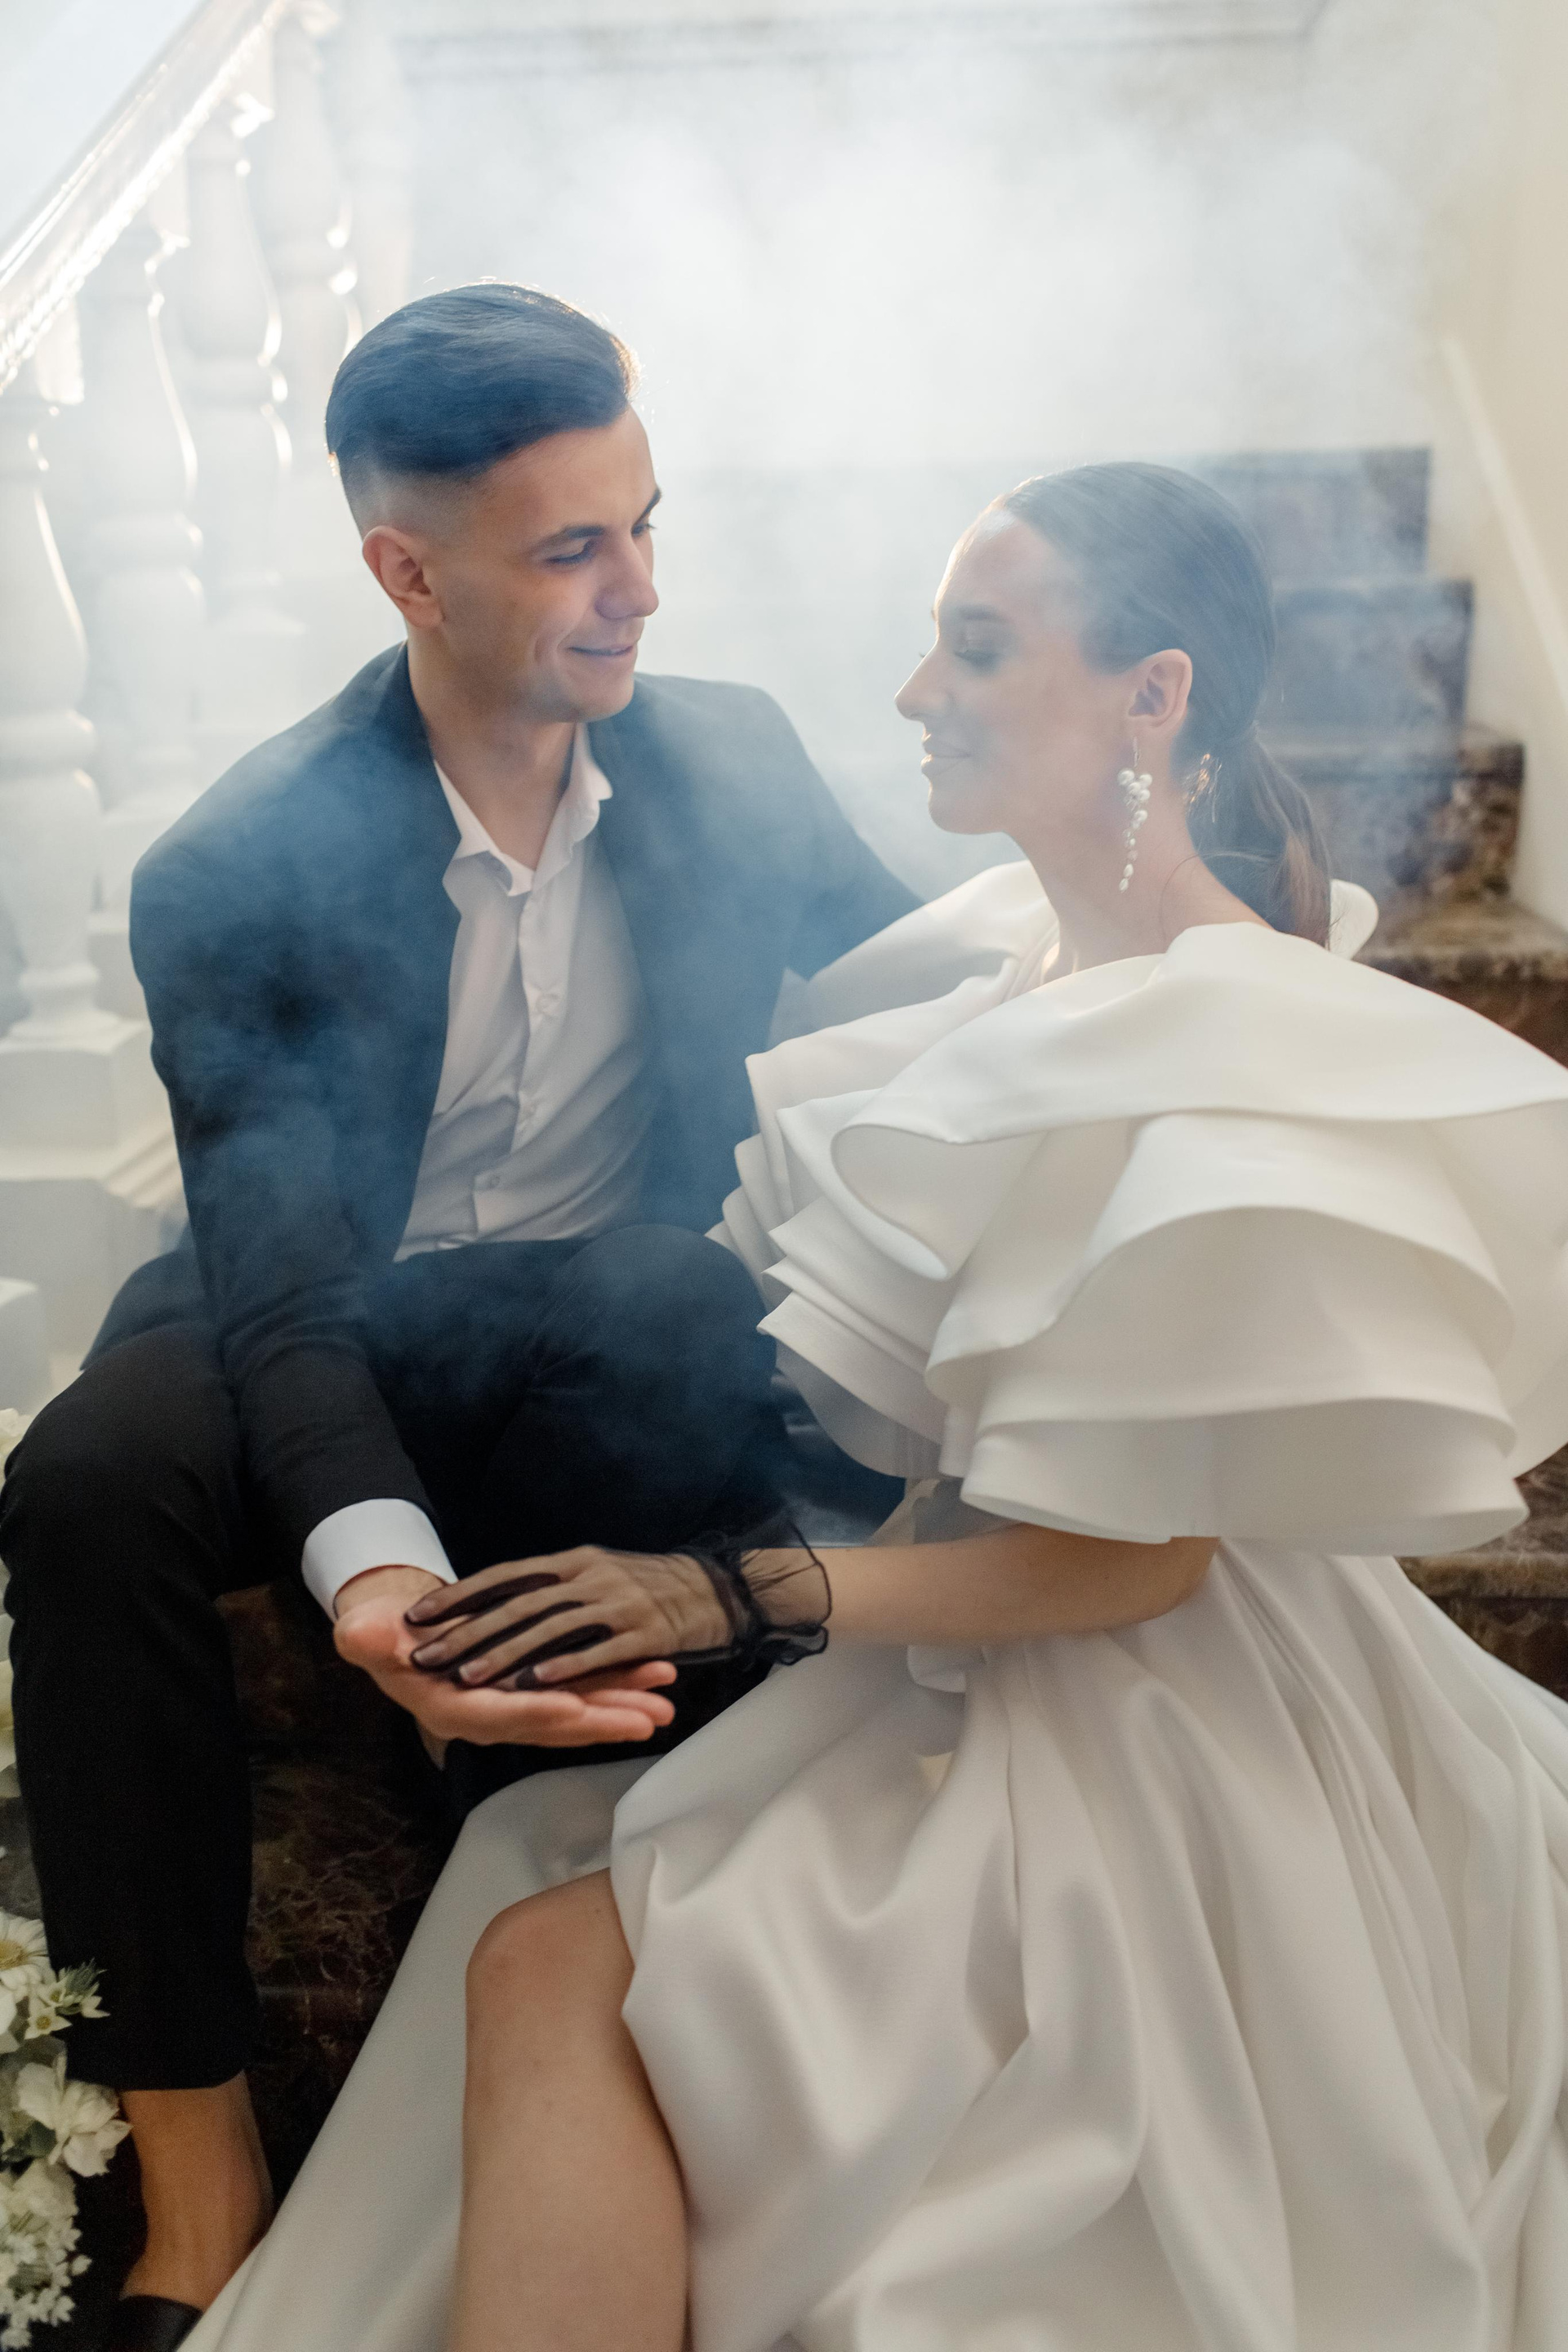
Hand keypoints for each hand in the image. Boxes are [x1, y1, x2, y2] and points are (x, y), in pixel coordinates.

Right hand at [334, 1576, 676, 1747]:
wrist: (399, 1631)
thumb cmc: (381, 1633)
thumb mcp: (367, 1633)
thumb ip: (368, 1639)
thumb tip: (363, 1634)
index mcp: (453, 1707)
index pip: (502, 1714)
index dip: (538, 1713)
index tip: (576, 1712)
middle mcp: (492, 1714)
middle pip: (553, 1722)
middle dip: (602, 1721)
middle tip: (649, 1720)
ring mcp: (517, 1702)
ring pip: (575, 1707)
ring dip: (620, 1704)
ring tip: (664, 1701)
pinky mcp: (534, 1684)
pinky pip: (579, 1685)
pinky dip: (614, 1682)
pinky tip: (650, 1676)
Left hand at [403, 1545, 734, 1691]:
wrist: (721, 1589)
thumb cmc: (652, 1587)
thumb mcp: (599, 1572)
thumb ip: (557, 1587)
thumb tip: (505, 1600)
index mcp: (574, 1562)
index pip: (505, 1576)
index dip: (460, 1597)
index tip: (417, 1617)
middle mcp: (590, 1577)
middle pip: (518, 1605)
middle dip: (467, 1633)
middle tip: (426, 1657)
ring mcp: (618, 1604)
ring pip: (550, 1629)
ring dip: (505, 1654)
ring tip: (467, 1677)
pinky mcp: (645, 1633)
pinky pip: (598, 1653)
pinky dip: (565, 1669)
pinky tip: (535, 1685)